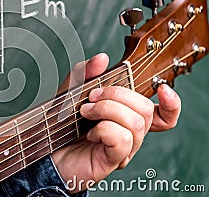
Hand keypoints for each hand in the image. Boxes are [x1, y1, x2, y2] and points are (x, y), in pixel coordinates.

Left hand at [52, 53, 180, 191]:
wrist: (46, 152)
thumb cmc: (62, 125)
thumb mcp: (71, 91)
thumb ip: (85, 73)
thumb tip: (102, 58)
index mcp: (126, 116)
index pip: (163, 115)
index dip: (172, 104)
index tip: (162, 89)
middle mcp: (130, 133)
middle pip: (145, 110)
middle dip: (116, 95)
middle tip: (90, 98)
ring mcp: (124, 149)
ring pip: (135, 122)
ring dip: (106, 110)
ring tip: (85, 113)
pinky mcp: (114, 160)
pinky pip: (121, 138)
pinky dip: (103, 129)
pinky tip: (90, 134)